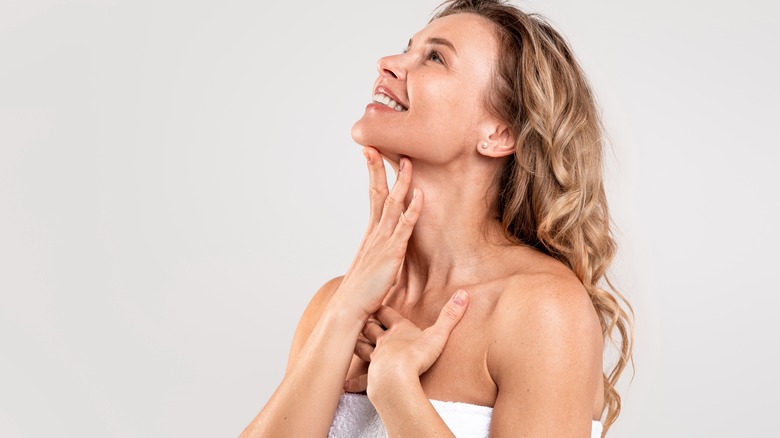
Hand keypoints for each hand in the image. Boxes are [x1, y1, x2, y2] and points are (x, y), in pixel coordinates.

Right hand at [330, 147, 423, 319]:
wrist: (348, 310)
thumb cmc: (359, 295)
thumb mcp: (370, 269)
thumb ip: (377, 257)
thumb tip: (381, 254)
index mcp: (370, 234)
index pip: (372, 197)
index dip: (373, 175)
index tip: (371, 154)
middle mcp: (375, 233)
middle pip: (377, 193)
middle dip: (378, 168)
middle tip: (376, 145)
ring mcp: (383, 241)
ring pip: (393, 204)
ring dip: (402, 182)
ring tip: (407, 162)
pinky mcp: (392, 253)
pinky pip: (405, 226)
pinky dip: (413, 209)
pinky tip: (420, 195)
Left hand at [344, 290, 469, 392]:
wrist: (396, 378)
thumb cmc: (416, 355)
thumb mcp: (438, 334)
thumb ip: (450, 315)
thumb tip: (464, 294)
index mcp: (398, 330)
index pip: (387, 313)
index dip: (382, 306)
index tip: (376, 299)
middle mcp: (383, 342)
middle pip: (371, 328)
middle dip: (365, 322)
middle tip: (359, 317)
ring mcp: (375, 359)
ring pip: (362, 348)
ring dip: (357, 343)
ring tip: (351, 340)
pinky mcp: (372, 376)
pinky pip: (361, 378)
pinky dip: (354, 380)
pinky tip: (345, 383)